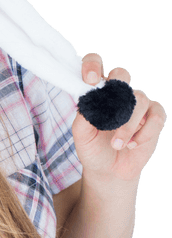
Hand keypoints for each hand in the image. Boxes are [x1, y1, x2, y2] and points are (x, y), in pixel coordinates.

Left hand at [73, 54, 166, 186]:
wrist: (109, 171)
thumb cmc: (93, 149)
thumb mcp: (82, 136)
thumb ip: (84, 116)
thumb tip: (91, 100)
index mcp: (97, 93)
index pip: (94, 66)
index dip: (93, 66)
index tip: (91, 80)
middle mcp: (118, 93)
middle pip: (121, 74)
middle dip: (118, 87)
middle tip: (110, 108)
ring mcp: (137, 104)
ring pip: (138, 100)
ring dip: (127, 125)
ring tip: (117, 145)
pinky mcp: (153, 117)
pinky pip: (155, 117)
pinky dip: (144, 132)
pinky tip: (132, 144)